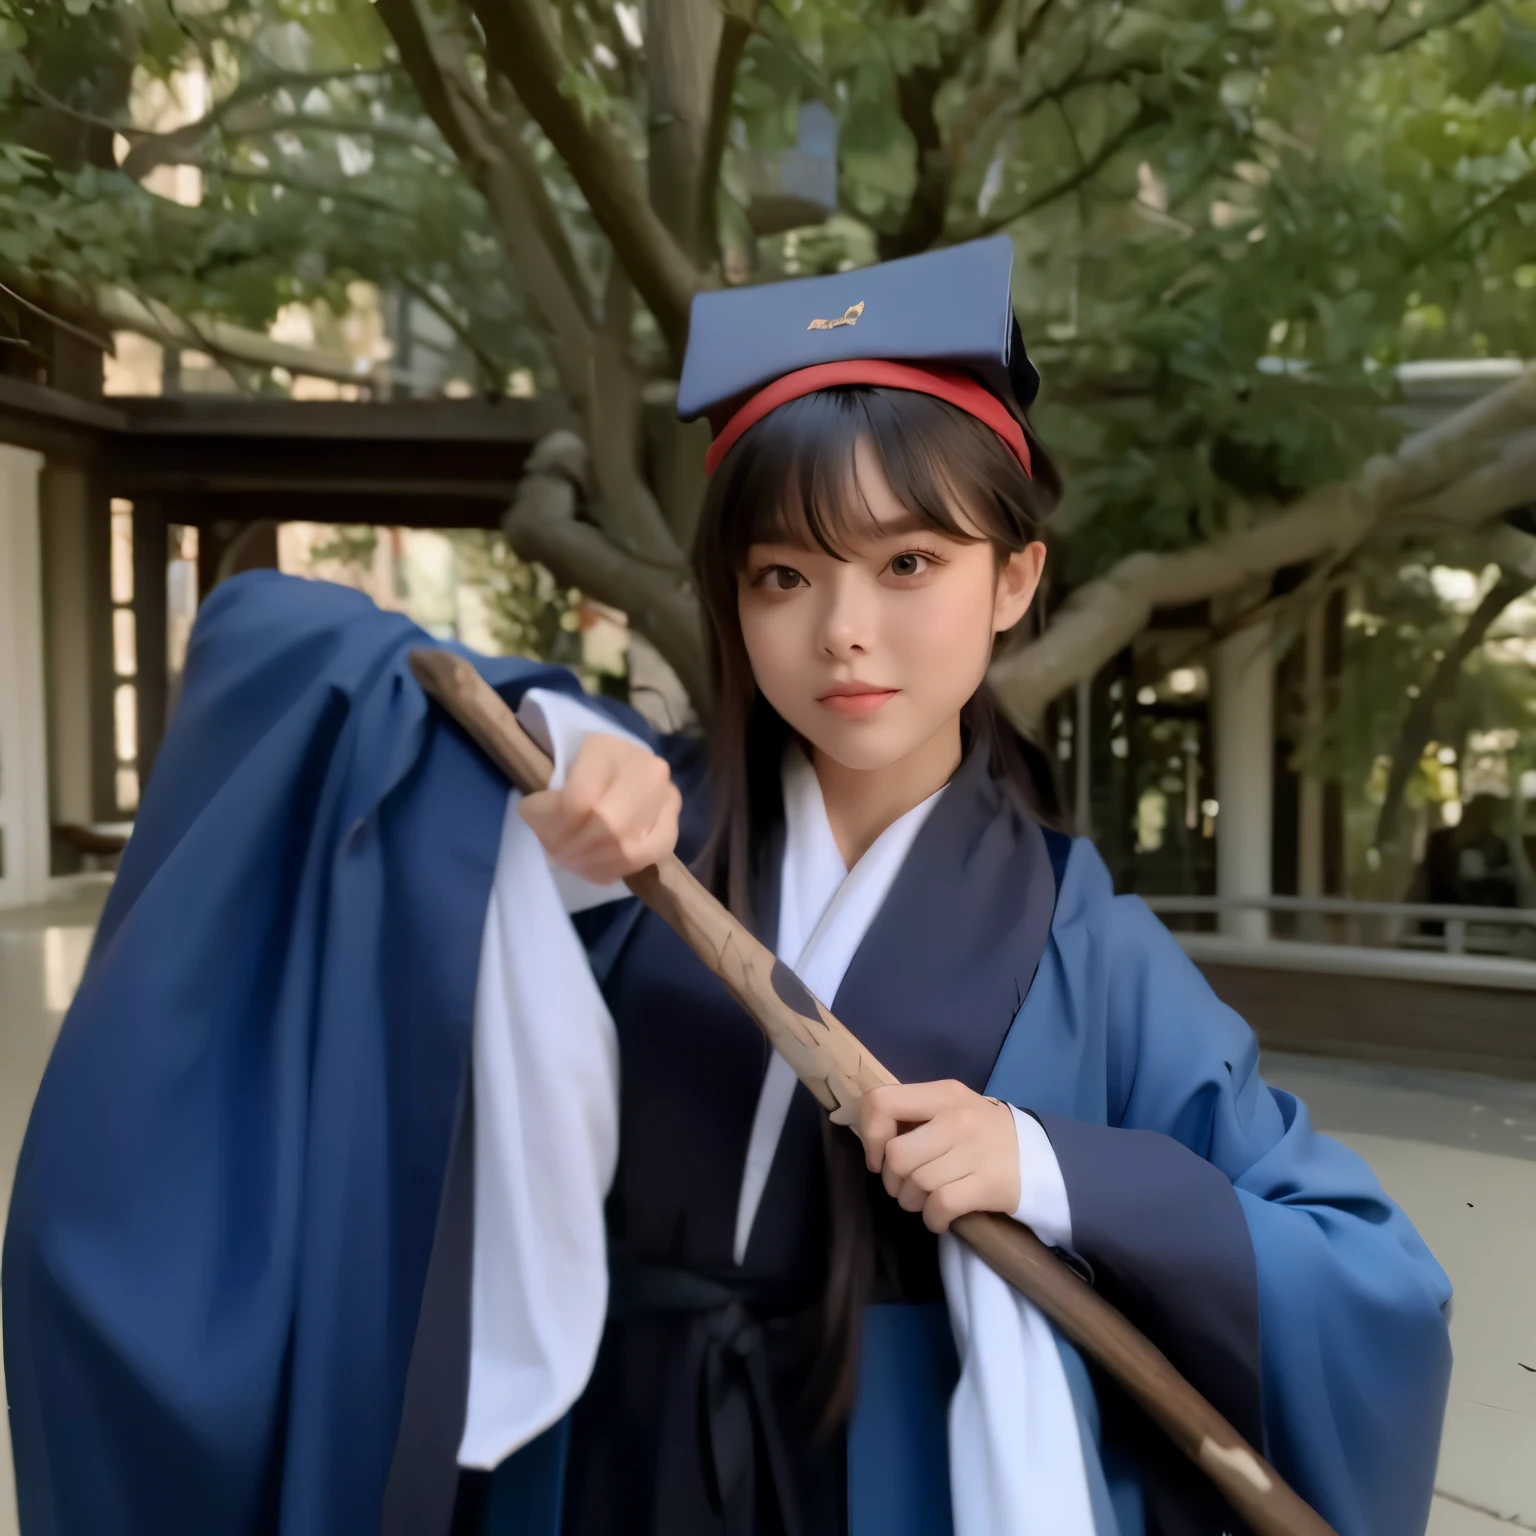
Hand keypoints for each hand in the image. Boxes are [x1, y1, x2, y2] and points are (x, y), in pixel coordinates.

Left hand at [518, 732, 680, 884]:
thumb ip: (548, 799)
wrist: (618, 768)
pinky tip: (599, 868)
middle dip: (575, 849)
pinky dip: (620, 868)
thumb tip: (540, 823)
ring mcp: (666, 794)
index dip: (552, 823)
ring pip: (629, 846)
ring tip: (574, 863)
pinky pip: (651, 855)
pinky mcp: (674, 821)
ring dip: (594, 864)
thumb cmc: (578, 772)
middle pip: (607, 825)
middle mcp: (644, 767)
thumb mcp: (556, 774)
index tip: (535, 823)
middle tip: (557, 854)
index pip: (578, 799)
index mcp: (606, 747)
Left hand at [857, 1080, 1020, 1233]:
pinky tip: (939, 1217)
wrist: (1039, 1156)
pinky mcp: (987, 1184)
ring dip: (912, 1202)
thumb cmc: (981, 1133)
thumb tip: (871, 1138)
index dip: (870, 1134)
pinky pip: (939, 1206)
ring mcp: (974, 1151)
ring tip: (925, 1199)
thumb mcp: (950, 1108)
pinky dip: (932, 1219)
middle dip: (892, 1180)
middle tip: (905, 1185)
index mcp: (943, 1093)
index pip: (882, 1102)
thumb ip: (913, 1114)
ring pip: (916, 1184)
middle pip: (896, 1156)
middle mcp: (957, 1118)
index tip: (880, 1155)